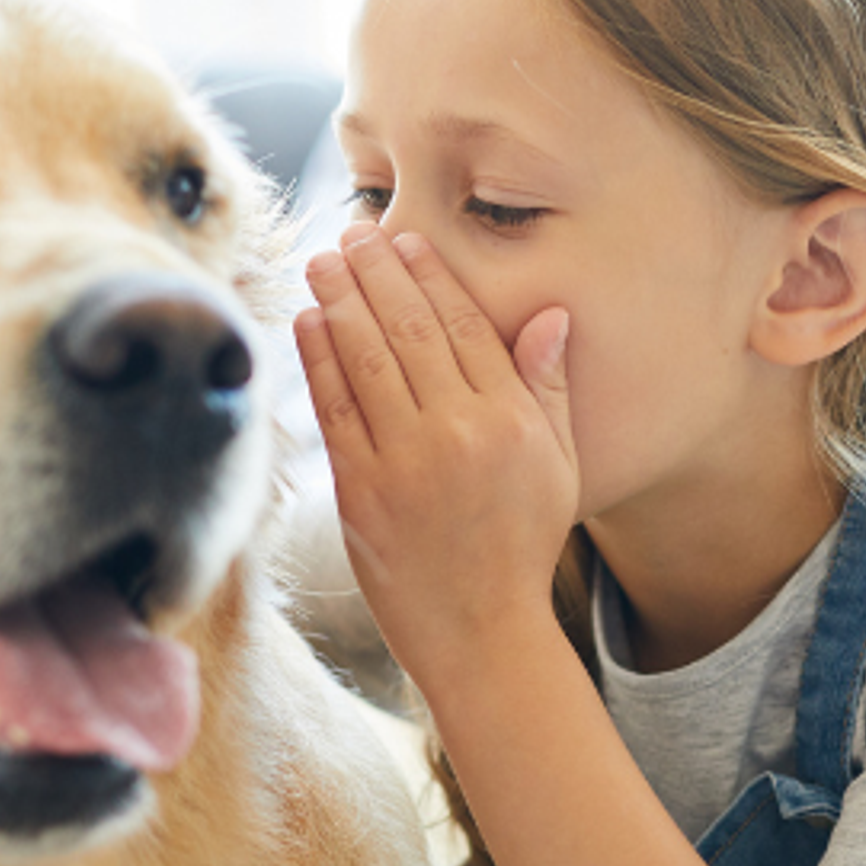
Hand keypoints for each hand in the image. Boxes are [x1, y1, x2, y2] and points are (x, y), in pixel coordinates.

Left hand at [293, 225, 577, 695]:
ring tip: (321, 262)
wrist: (483, 633)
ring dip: (339, 302)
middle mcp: (459, 433)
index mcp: (511, 421)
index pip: (465, 327)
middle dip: (376, 273)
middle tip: (350, 232)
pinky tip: (307, 323)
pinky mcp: (361, 494)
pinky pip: (335, 411)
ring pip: (366, 361)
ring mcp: (405, 463)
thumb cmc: (523, 546)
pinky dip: (318, 362)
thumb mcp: (559, 465)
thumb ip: (548, 387)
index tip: (406, 240)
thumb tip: (549, 314)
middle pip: (409, 331)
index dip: (431, 278)